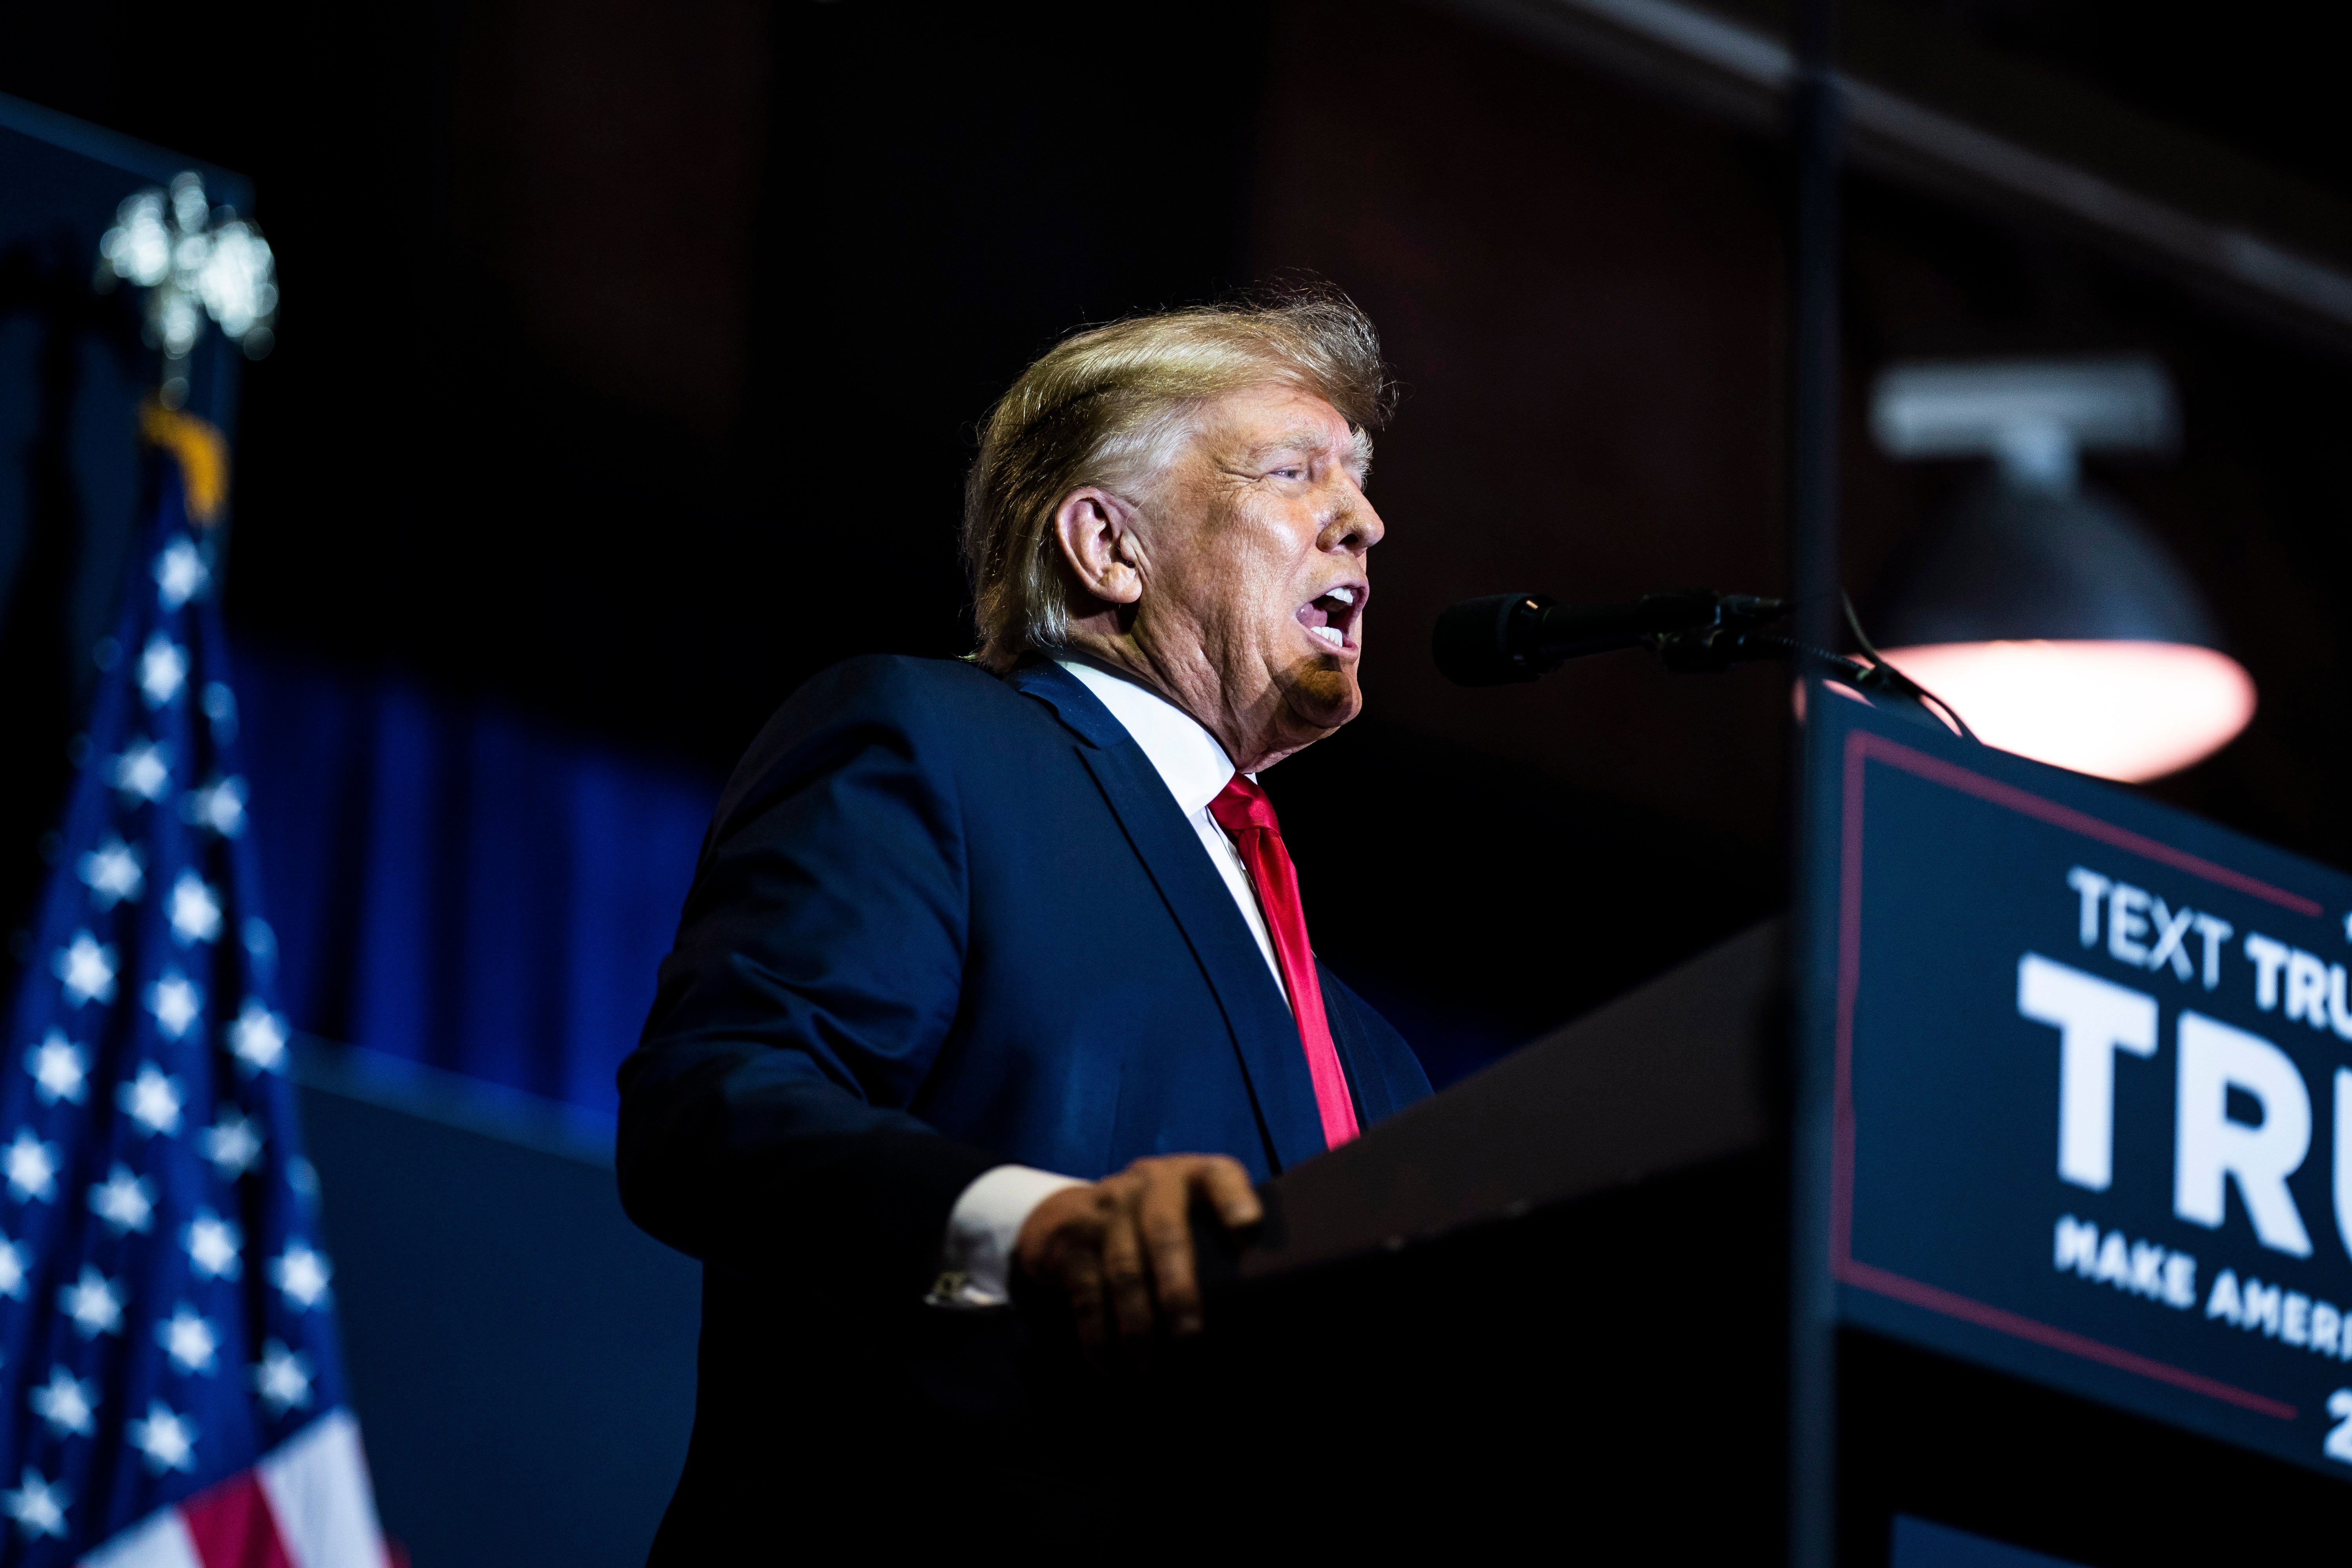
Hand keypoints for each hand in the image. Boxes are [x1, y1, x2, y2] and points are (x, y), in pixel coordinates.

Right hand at [1014, 1153, 1261, 1355]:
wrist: (1070, 1214)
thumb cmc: (1158, 1228)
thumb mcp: (1192, 1217)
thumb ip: (1223, 1244)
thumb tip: (1268, 1306)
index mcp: (1193, 1176)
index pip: (1219, 1177)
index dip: (1234, 1200)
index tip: (1248, 1229)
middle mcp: (1149, 1182)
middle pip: (1165, 1230)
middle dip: (1177, 1286)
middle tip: (1190, 1334)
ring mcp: (1106, 1207)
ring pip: (1124, 1269)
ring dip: (1137, 1324)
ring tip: (1150, 1366)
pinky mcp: (1070, 1238)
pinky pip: (1087, 1292)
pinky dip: (1098, 1335)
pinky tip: (1111, 1365)